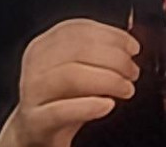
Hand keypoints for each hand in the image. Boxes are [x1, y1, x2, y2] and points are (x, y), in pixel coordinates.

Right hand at [0, 19, 140, 146]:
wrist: (35, 136)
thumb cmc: (61, 99)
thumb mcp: (77, 70)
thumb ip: (98, 52)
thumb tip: (129, 40)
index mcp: (44, 45)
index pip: (79, 29)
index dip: (111, 35)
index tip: (133, 47)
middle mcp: (35, 64)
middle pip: (78, 50)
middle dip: (115, 58)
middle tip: (133, 72)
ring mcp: (32, 92)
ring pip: (71, 75)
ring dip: (107, 79)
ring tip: (126, 88)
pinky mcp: (34, 122)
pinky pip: (61, 111)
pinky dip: (88, 106)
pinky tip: (108, 105)